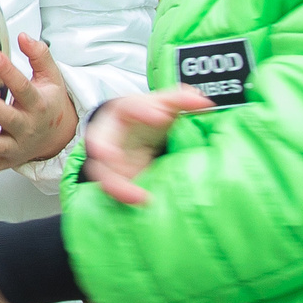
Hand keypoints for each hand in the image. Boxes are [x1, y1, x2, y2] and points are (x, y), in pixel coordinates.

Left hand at [0, 35, 78, 174]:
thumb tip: (23, 36)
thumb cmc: (49, 101)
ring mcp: (18, 146)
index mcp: (39, 104)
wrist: (60, 135)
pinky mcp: (9, 160)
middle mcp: (29, 127)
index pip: (24, 88)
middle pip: (10, 119)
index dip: (9, 73)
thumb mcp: (51, 76)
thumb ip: (39, 55)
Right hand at [81, 87, 215, 206]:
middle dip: (102, 148)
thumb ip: (182, 101)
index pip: (130, 106)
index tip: (161, 117)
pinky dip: (124, 196)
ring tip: (140, 197)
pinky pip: (113, 188)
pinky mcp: (113, 177)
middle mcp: (110, 133)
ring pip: (103, 170)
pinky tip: (142, 201)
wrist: (139, 131)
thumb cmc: (150, 115)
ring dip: (117, 184)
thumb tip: (204, 102)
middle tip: (109, 156)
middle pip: (99, 139)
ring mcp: (108, 158)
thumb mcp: (166, 104)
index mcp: (124, 110)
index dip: (143, 111)